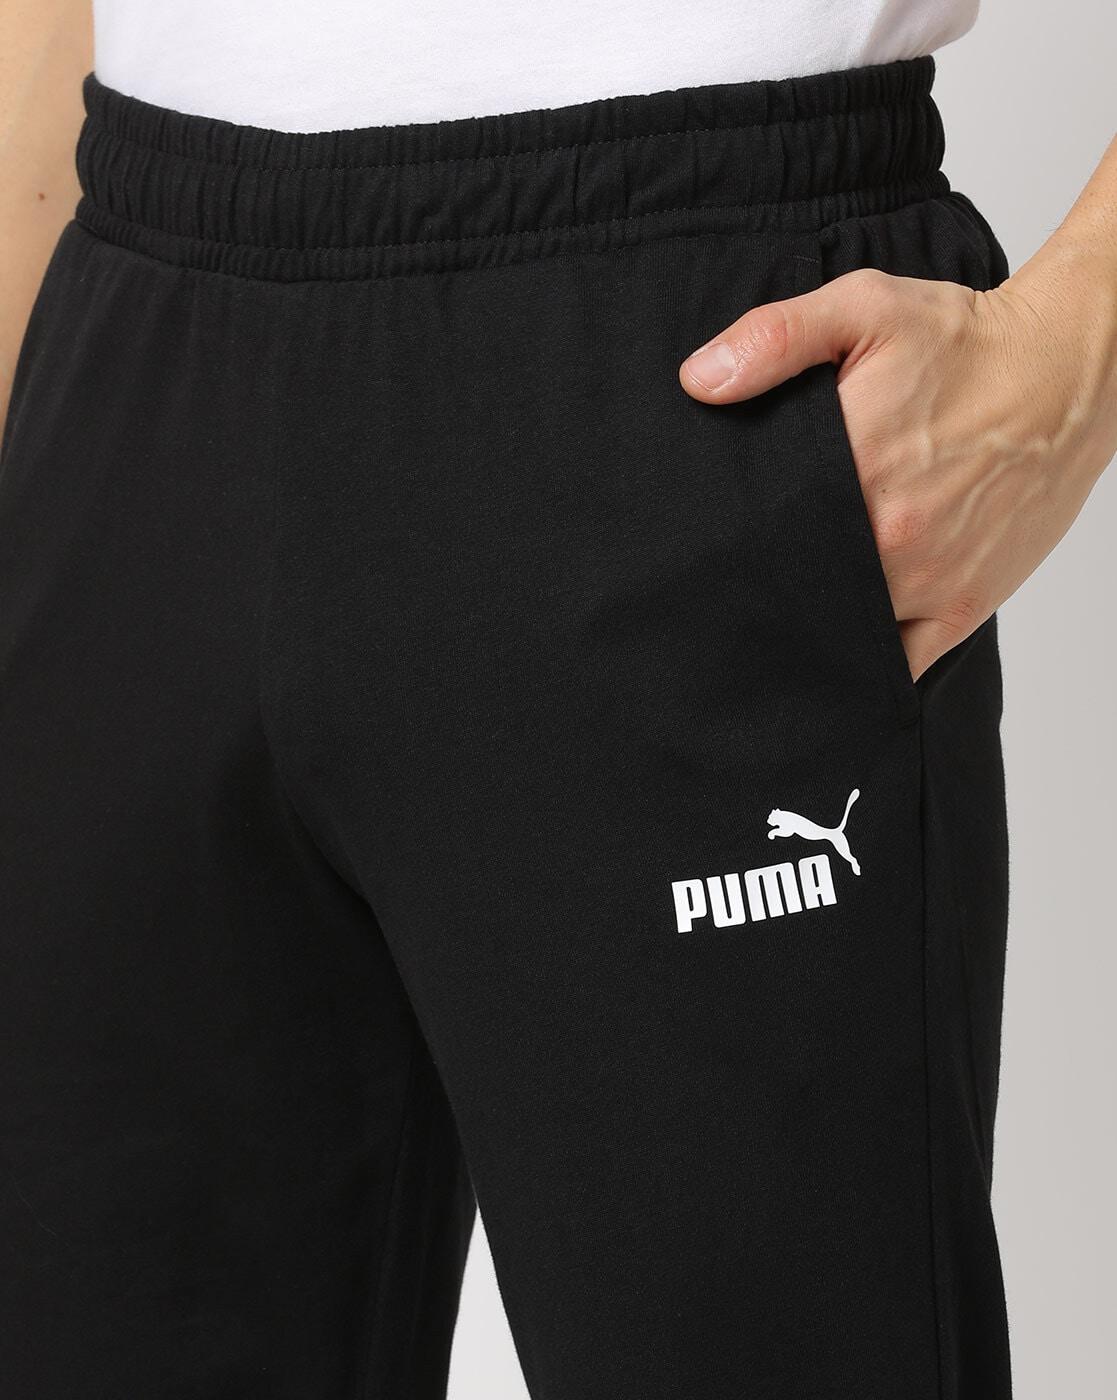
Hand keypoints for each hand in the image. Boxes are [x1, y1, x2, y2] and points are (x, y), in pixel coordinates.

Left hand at [678, 238, 1116, 679]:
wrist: (1068, 371)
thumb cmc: (966, 343)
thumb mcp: (864, 310)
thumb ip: (775, 339)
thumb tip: (700, 379)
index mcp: (854, 471)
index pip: (759, 537)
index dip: (723, 551)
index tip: (701, 552)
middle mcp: (890, 537)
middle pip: (795, 591)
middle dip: (759, 593)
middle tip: (729, 588)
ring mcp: (929, 580)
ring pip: (840, 633)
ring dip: (805, 631)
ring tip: (775, 617)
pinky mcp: (963, 606)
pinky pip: (900, 664)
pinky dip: (863, 666)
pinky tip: (833, 651)